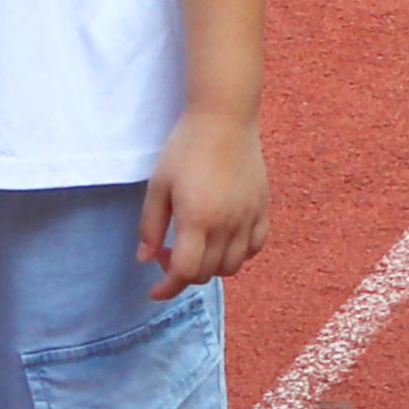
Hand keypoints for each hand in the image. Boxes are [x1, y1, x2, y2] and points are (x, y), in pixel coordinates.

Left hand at [139, 103, 270, 287]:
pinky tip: (226, 241)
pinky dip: (241, 253)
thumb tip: (145, 258)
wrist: (224, 118)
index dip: (167, 288)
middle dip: (184, 274)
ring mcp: (249, 215)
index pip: (185, 272)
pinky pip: (256, 245)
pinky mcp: (263, 205)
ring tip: (199, 248)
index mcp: (197, 219)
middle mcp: (227, 223)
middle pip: (208, 272)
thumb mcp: (158, 185)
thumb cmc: (185, 148)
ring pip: (234, 265)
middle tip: (169, 254)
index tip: (154, 291)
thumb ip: (150, 225)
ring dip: (213, 267)